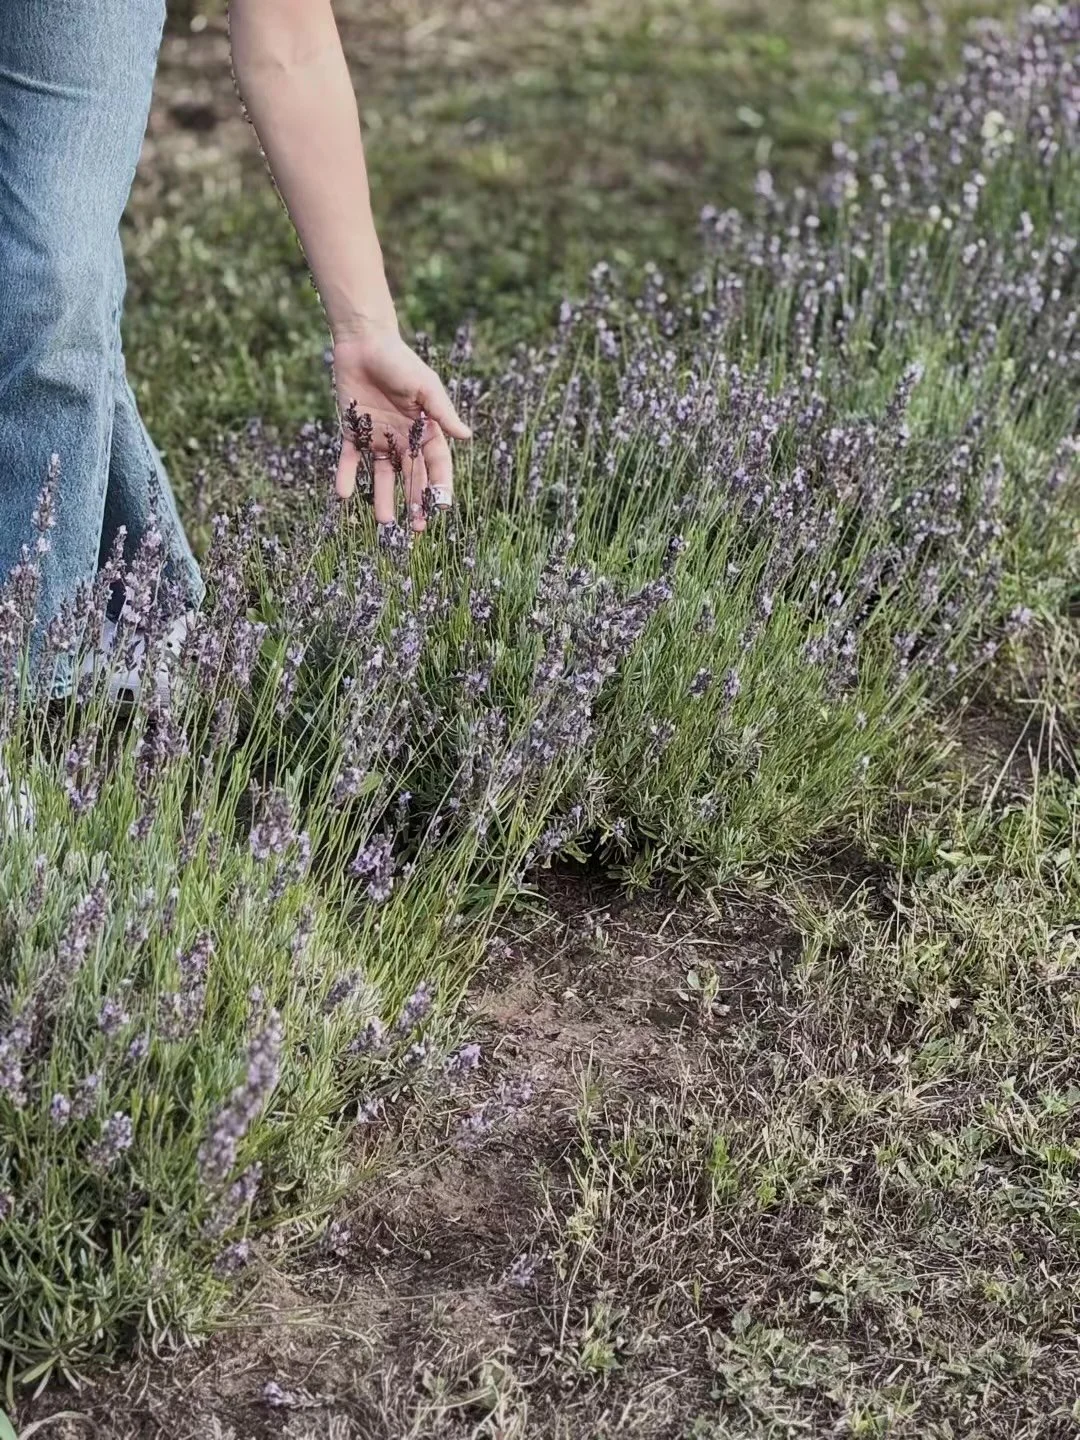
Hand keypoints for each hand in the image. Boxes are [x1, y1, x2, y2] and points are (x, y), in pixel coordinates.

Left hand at [332, 330, 471, 531]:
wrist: (363, 341)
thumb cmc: (399, 361)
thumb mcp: (425, 386)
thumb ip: (442, 413)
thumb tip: (468, 436)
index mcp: (424, 429)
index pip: (436, 464)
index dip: (440, 487)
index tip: (441, 509)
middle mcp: (402, 438)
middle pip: (411, 477)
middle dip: (415, 502)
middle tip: (416, 529)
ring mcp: (377, 437)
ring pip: (381, 475)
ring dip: (383, 498)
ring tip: (384, 521)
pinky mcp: (351, 431)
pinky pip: (348, 459)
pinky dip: (345, 476)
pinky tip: (343, 495)